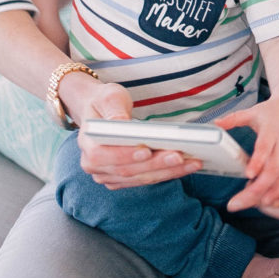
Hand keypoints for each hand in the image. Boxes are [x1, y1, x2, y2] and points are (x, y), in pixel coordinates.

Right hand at [70, 80, 201, 188]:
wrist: (102, 113)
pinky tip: (187, 166)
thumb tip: (122, 123)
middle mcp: (95, 166)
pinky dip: (168, 173)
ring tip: (191, 162)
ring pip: (141, 177)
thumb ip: (114, 109)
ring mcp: (110, 176)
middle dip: (156, 163)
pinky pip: (148, 179)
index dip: (125, 154)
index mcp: (87, 145)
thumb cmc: (106, 102)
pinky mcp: (125, 180)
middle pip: (128, 169)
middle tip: (180, 156)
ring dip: (168, 171)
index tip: (147, 150)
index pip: (102, 154)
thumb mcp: (109, 97)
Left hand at [217, 97, 278, 207]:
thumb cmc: (269, 112)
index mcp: (271, 130)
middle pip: (275, 168)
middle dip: (261, 186)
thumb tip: (214, 124)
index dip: (258, 161)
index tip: (248, 174)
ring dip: (276, 191)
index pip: (264, 148)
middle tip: (246, 200)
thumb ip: (233, 119)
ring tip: (261, 203)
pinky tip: (278, 198)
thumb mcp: (250, 112)